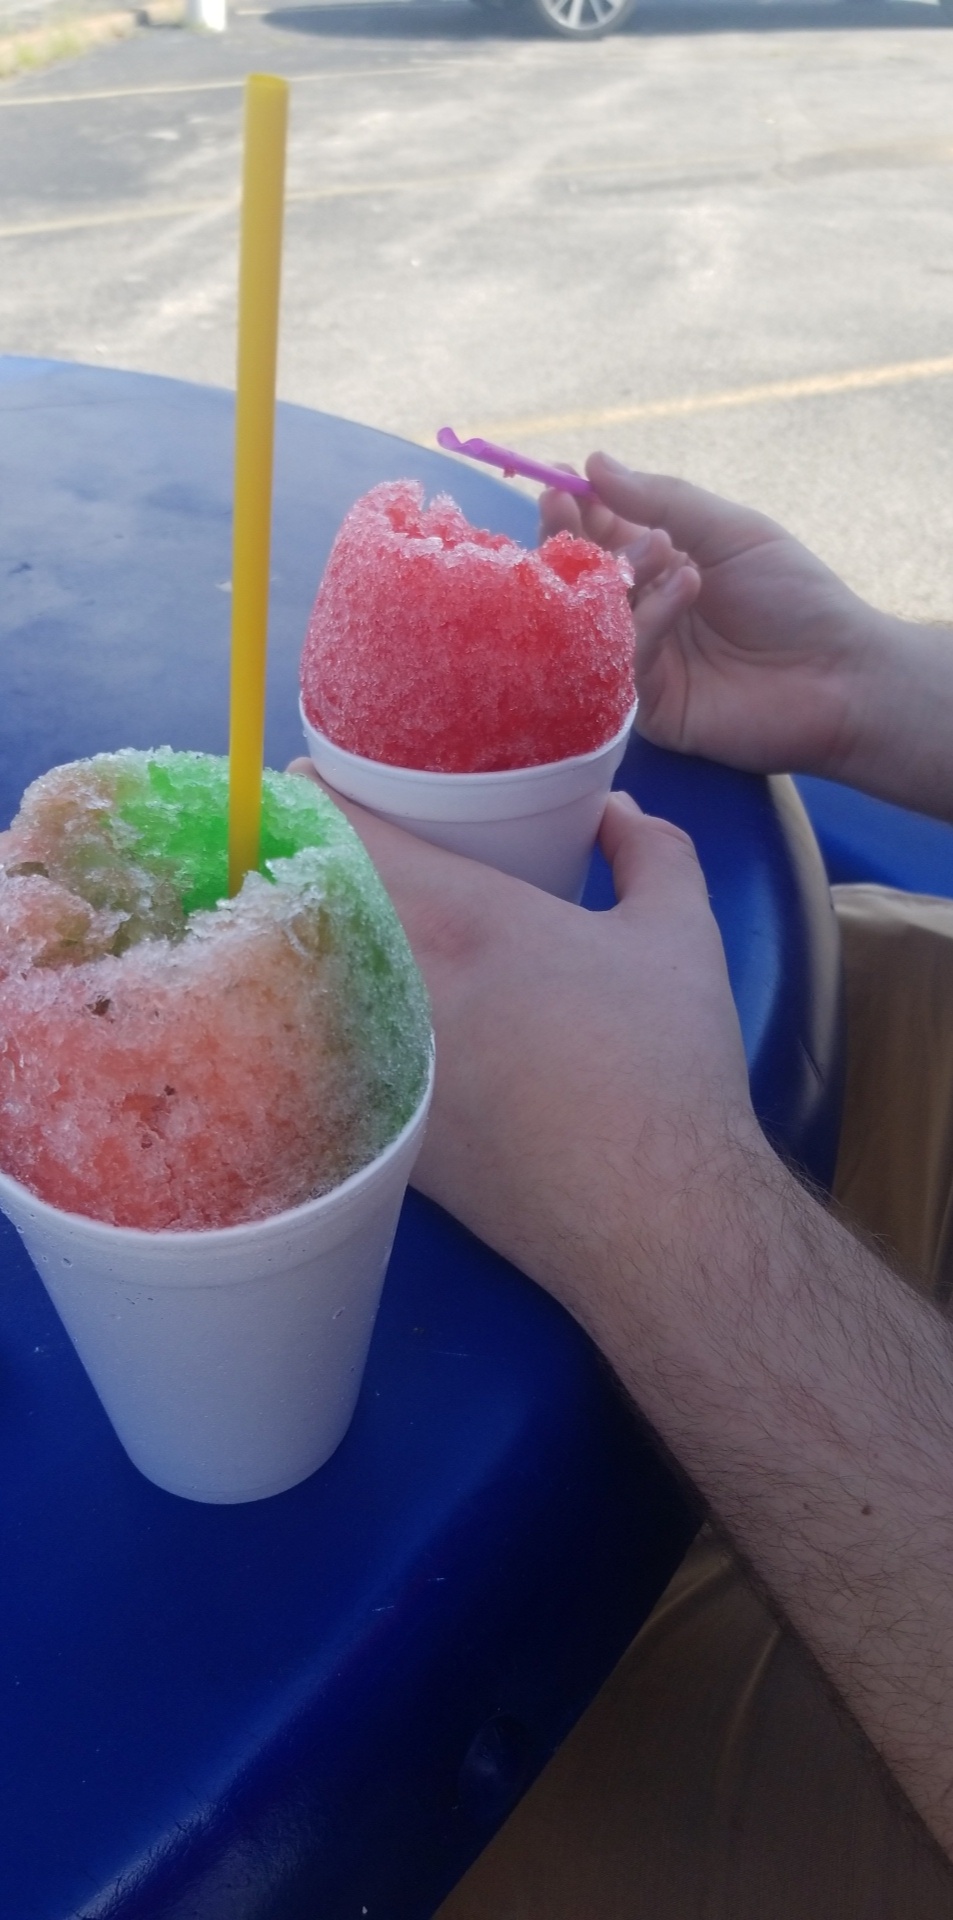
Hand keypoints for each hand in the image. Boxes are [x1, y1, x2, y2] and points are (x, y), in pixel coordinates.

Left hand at [287, 761, 759, 1307]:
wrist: (651, 1214)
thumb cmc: (665, 1065)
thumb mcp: (678, 934)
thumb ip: (651, 850)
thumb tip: (617, 811)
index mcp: (457, 913)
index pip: (339, 828)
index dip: (313, 796)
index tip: (312, 786)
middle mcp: (396, 978)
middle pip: (297, 897)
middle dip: (295, 865)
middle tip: (314, 848)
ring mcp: (374, 1058)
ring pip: (294, 977)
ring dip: (293, 944)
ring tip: (311, 923)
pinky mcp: (376, 1124)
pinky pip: (317, 1049)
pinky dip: (312, 1019)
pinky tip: (335, 1014)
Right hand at [541, 453, 889, 780]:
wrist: (838, 673)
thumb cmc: (794, 596)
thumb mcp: (731, 531)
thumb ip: (663, 499)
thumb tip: (595, 462)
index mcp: (663, 568)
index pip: (601, 538)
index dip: (575, 511)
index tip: (556, 482)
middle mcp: (645, 613)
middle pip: (583, 581)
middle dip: (571, 540)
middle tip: (560, 508)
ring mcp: (643, 662)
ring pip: (594, 620)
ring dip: (620, 574)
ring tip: (660, 549)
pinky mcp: (648, 708)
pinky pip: (623, 661)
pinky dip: (649, 619)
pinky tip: (683, 590)